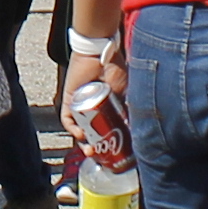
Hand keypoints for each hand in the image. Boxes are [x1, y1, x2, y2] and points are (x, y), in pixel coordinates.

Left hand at [63, 44, 129, 159]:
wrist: (100, 52)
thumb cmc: (115, 69)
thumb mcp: (127, 92)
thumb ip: (132, 108)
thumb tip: (139, 129)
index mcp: (107, 108)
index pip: (107, 130)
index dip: (110, 144)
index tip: (116, 154)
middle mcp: (92, 108)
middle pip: (92, 133)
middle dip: (96, 148)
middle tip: (101, 156)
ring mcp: (80, 105)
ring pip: (79, 129)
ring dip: (84, 141)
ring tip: (91, 149)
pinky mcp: (69, 100)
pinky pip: (68, 118)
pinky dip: (73, 128)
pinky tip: (80, 134)